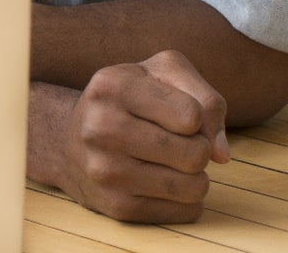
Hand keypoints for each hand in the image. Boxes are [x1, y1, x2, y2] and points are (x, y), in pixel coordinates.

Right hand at [55, 50, 229, 222]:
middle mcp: (101, 127)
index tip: (176, 117)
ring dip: (195, 177)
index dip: (196, 118)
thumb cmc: (127, 102)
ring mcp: (105, 170)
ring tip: (171, 164)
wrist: (67, 140)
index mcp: (112, 86)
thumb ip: (204, 99)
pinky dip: (184, 200)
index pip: (192, 114)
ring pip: (194, 187)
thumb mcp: (160, 74)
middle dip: (197, 149)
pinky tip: (161, 184)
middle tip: (176, 143)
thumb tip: (220, 154)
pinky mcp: (116, 206)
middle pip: (195, 153)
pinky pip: (185, 212)